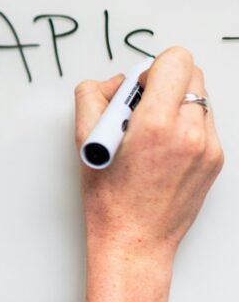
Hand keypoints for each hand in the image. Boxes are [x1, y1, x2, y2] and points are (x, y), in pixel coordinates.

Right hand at [74, 47, 223, 265]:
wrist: (134, 241)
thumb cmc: (109, 200)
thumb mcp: (85, 142)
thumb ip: (93, 98)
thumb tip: (112, 82)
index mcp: (157, 124)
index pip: (174, 60)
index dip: (151, 69)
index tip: (136, 89)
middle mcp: (190, 132)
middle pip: (190, 73)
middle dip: (163, 83)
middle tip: (139, 110)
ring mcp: (208, 146)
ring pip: (198, 98)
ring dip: (174, 104)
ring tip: (148, 133)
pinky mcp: (216, 159)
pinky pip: (204, 123)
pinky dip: (183, 126)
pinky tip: (161, 150)